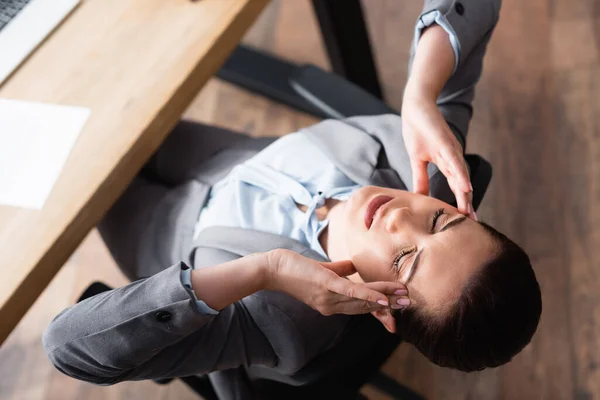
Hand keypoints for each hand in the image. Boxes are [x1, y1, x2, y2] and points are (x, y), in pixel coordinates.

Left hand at [264, 249, 406, 316]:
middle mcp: (331, 305)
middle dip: (389, 306)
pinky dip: (368, 296)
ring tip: (403, 297)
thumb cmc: (296, 268)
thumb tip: (354, 266)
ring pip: (363, 299)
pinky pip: (351, 293)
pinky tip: (383, 299)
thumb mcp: (323, 271)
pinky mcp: (326, 285)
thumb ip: (340, 270)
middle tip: (409, 304)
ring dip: (386, 298)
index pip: (360, 310)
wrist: (272, 269)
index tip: (395, 319)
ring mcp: (329, 297)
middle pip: (365, 307)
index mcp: (332, 304)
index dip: (378, 313)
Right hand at [401, 91, 476, 219]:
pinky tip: (465, 187)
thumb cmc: (417, 130)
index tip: (465, 221)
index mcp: (447, 163)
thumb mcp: (417, 160)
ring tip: (470, 212)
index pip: (456, 186)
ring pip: (461, 176)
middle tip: (473, 223)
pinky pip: (454, 161)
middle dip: (467, 204)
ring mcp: (451, 150)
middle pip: (462, 184)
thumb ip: (420, 179)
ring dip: (466, 194)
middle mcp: (453, 158)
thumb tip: (419, 197)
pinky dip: (460, 175)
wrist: (416, 106)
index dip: (461, 203)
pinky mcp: (445, 142)